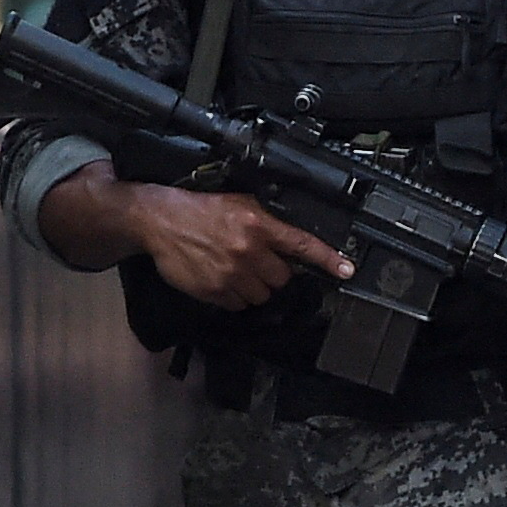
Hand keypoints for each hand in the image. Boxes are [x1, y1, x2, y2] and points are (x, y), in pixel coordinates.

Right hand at [118, 182, 351, 310]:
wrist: (160, 220)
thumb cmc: (198, 210)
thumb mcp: (238, 202)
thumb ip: (265, 221)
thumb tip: (288, 240)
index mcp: (257, 224)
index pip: (301, 244)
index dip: (327, 259)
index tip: (346, 270)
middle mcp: (247, 249)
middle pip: (282, 278)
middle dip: (273, 272)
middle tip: (256, 261)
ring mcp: (231, 273)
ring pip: (262, 295)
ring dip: (254, 286)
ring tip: (236, 269)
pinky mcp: (214, 290)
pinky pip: (238, 304)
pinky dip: (234, 296)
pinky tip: (221, 278)